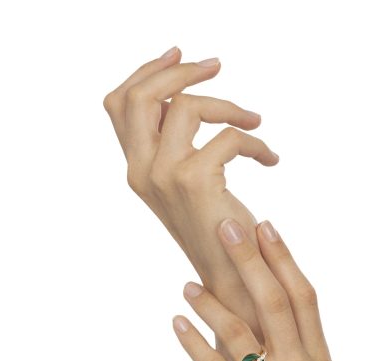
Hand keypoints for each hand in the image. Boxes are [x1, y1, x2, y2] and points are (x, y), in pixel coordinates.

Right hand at [102, 46, 279, 285]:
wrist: (229, 276)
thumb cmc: (214, 230)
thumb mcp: (181, 184)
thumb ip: (169, 145)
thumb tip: (177, 101)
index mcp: (135, 169)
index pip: (120, 104)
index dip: (148, 71)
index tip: (181, 55)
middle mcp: (141, 171)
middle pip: (141, 95)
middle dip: (180, 70)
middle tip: (216, 66)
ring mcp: (163, 176)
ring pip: (185, 106)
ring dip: (229, 106)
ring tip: (254, 120)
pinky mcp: (194, 181)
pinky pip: (228, 136)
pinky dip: (255, 141)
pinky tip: (268, 158)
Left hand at [172, 217, 351, 360]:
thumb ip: (305, 356)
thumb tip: (286, 325)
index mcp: (320, 360)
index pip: (303, 296)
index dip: (284, 258)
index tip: (266, 226)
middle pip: (273, 300)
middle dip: (249, 258)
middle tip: (226, 224)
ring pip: (238, 330)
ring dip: (209, 301)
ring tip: (187, 282)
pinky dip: (192, 341)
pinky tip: (176, 321)